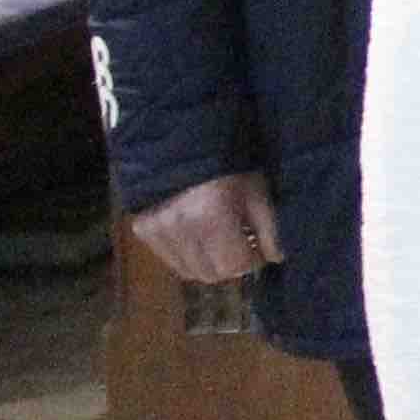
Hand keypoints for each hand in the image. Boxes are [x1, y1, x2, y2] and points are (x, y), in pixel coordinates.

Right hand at [130, 171, 279, 285]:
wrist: (186, 145)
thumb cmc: (230, 168)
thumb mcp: (257, 192)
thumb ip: (270, 229)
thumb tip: (277, 259)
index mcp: (211, 216)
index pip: (235, 265)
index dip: (253, 260)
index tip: (258, 248)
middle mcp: (179, 227)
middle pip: (211, 274)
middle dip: (231, 264)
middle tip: (239, 246)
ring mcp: (156, 230)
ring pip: (188, 272)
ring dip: (208, 264)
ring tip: (219, 242)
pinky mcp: (142, 229)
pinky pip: (169, 260)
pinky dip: (187, 257)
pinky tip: (197, 238)